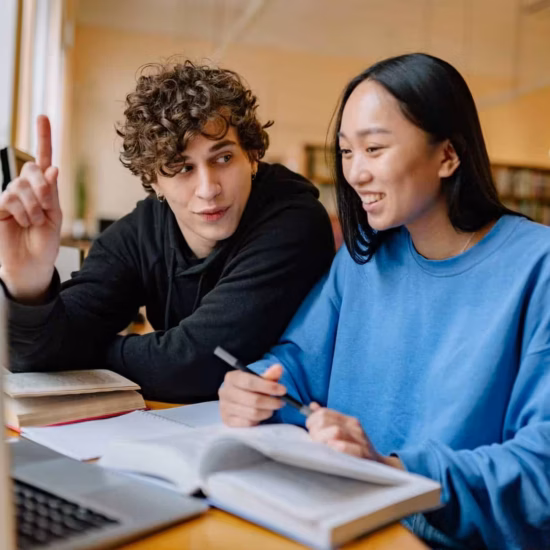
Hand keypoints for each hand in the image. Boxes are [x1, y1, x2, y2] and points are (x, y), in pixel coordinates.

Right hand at [0, 115, 61, 301]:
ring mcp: (11, 195)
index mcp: (44, 188)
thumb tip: (52, 167)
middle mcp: (26, 187)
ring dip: (33, 207)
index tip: (43, 117)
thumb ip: (51, 192)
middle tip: (45, 211)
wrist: (32, 263)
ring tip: (33, 223)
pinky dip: (21, 211)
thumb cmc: (45, 241)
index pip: (43, 158)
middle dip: (43, 189)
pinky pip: (10, 198)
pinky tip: (22, 223)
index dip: (43, 138)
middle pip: (32, 169)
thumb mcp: (54, 215)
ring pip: (22, 186)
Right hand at [219, 364, 286, 426]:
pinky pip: (248, 423)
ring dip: (267, 411)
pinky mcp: (228, 421)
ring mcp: (225, 408)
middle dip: (271, 402)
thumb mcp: (259, 379)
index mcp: (231, 378)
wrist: (238, 398)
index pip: (250, 382)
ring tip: (272, 408)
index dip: (268, 386)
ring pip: (253, 413)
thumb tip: (279, 368)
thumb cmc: (250, 387)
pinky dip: (258, 420)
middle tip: (282, 402)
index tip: (283, 390)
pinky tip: (262, 414)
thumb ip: (270, 374)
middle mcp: (225, 392)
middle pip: (253, 400)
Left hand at [306, 403, 403, 468]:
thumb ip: (327, 420)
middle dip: (315, 432)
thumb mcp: (343, 431)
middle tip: (314, 441)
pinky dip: (340, 447)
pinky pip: (351, 448)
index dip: (312, 420)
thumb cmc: (356, 449)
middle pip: (326, 422)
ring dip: (323, 439)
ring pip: (336, 431)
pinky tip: (332, 449)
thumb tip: (312, 406)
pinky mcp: (365, 454)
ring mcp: (360, 440)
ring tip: (321, 447)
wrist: (380, 465)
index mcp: (348, 420)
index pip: (324, 413)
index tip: (309, 428)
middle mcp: (354, 427)